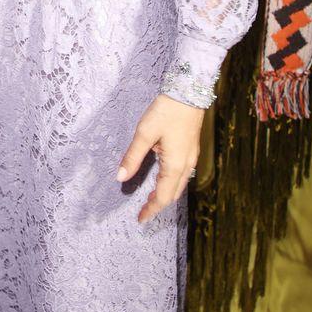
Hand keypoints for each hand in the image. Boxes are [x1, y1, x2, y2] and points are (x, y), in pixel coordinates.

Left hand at [116, 94, 204, 222]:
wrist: (189, 92)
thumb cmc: (167, 111)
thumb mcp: (145, 133)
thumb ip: (133, 156)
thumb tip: (120, 177)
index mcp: (175, 165)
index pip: (163, 197)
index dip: (151, 210)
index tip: (140, 219)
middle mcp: (186, 165)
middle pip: (173, 194)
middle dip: (158, 204)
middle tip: (143, 210)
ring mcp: (191, 157)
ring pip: (179, 185)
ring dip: (165, 194)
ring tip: (150, 197)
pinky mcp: (191, 149)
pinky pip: (182, 174)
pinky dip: (171, 182)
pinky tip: (162, 176)